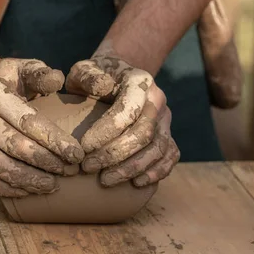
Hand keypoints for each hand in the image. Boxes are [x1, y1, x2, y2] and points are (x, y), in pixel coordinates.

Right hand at [0, 58, 83, 196]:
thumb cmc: (6, 78)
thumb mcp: (23, 67)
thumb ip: (41, 74)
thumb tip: (59, 80)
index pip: (27, 122)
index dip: (54, 141)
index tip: (76, 155)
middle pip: (13, 146)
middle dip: (45, 163)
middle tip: (69, 172)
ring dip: (27, 180)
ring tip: (51, 186)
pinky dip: (4, 188)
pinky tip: (26, 191)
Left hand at [65, 56, 179, 186]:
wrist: (118, 77)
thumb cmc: (95, 77)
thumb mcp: (85, 69)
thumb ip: (88, 76)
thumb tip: (103, 87)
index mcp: (140, 81)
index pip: (127, 110)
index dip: (105, 132)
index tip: (83, 148)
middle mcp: (158, 100)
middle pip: (144, 134)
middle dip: (115, 155)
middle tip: (89, 167)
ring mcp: (166, 119)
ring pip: (158, 149)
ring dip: (132, 169)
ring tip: (106, 180)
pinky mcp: (168, 135)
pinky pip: (170, 156)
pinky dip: (156, 172)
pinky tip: (136, 183)